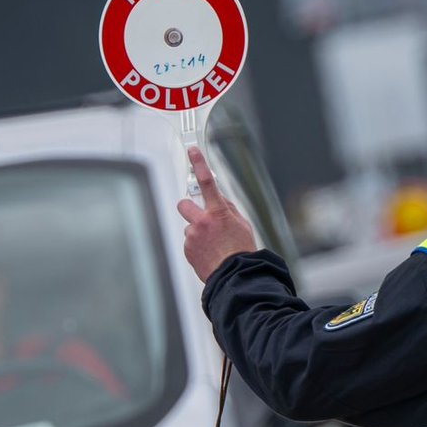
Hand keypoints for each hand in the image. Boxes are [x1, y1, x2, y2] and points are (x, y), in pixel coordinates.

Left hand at [177, 145, 255, 282]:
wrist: (235, 275)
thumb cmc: (241, 251)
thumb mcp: (242, 224)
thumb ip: (229, 209)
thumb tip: (220, 200)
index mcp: (219, 212)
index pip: (207, 181)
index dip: (198, 163)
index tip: (192, 151)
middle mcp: (202, 222)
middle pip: (184, 204)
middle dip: (190, 208)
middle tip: (200, 216)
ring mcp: (193, 236)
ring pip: (189, 226)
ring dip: (197, 232)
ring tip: (212, 244)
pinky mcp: (187, 249)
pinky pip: (189, 241)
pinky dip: (197, 245)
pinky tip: (209, 252)